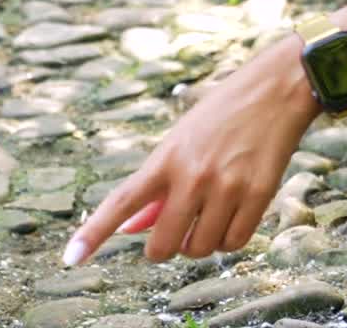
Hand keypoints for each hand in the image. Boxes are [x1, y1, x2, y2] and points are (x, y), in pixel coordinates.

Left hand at [62, 35, 317, 267]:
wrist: (275, 88)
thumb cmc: (223, 112)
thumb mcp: (182, 138)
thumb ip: (158, 185)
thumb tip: (131, 227)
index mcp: (167, 156)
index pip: (121, 202)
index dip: (94, 233)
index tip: (71, 258)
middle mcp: (193, 174)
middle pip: (162, 245)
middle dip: (165, 247)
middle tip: (175, 232)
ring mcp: (226, 186)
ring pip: (200, 249)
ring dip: (200, 243)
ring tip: (209, 214)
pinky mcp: (258, 195)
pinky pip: (234, 243)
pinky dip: (229, 238)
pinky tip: (232, 215)